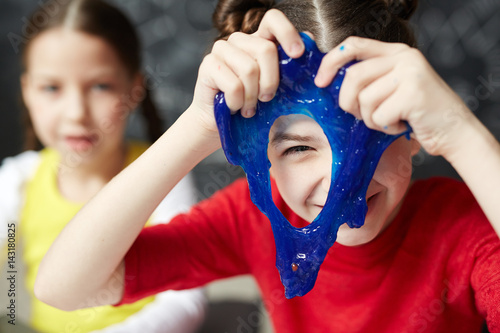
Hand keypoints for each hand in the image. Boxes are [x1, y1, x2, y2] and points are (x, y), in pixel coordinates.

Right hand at [189, 9, 304, 134]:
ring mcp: (221, 50)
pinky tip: (234, 107)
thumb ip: (289, 65)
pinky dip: (237, 103)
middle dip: (270, 81)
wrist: (220, 121)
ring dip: (252, 96)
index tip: (297, 54)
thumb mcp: (274, 86)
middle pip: (266, 49)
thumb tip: (309, 40)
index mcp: (257, 41)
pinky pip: (234, 85)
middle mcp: (239, 40)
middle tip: (266, 99)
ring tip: (248, 108)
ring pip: (249, 69)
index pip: (272, 20)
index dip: (287, 33)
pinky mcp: (208, 65)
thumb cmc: (249, 103)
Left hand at [314, 36, 472, 157]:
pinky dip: (385, 128)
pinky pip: (378, 116)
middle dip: (348, 103)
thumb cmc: (417, 114)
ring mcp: (410, 73)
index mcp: (395, 52)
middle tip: (361, 116)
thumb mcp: (391, 88)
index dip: (330, 62)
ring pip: (364, 99)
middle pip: (353, 77)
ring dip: (371, 119)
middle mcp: (403, 57)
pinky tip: (402, 125)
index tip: (320, 82)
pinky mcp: (413, 93)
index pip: (353, 45)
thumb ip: (369, 79)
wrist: (455, 131)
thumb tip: (328, 82)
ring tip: (389, 121)